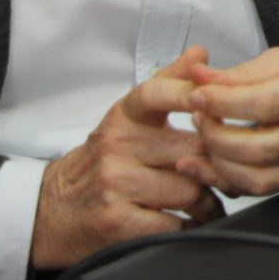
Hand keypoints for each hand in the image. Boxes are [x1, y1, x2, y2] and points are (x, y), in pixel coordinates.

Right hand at [31, 48, 223, 269]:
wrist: (51, 211)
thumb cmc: (102, 162)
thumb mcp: (127, 119)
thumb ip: (167, 85)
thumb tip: (200, 54)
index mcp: (124, 117)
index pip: (156, 92)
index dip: (189, 92)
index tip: (218, 100)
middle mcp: (117, 147)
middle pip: (193, 149)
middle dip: (218, 164)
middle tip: (227, 171)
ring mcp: (115, 185)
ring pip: (190, 189)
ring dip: (206, 201)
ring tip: (205, 201)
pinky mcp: (116, 222)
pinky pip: (174, 223)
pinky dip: (189, 226)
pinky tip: (189, 222)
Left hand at [178, 44, 278, 198]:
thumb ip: (244, 72)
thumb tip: (199, 79)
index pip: (260, 103)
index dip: (220, 102)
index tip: (195, 95)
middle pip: (256, 147)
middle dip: (214, 136)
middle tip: (198, 119)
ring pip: (258, 177)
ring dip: (219, 165)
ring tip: (203, 145)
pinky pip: (267, 188)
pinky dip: (236, 182)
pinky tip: (217, 167)